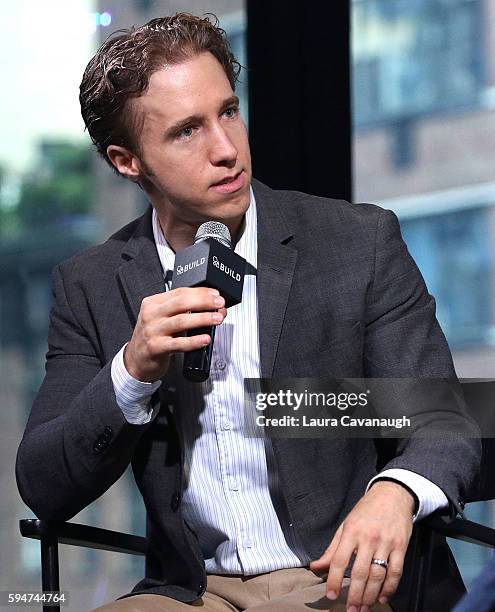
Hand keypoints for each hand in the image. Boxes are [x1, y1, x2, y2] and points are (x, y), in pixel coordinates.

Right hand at [124, 287, 226, 381]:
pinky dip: (194, 341)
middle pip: (181, 303)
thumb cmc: (152, 337)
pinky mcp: (156, 348)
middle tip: (219, 303)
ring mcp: (153, 331)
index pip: (180, 292)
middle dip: (204, 301)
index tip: (215, 294)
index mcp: (153, 303)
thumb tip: (211, 308)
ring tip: (217, 319)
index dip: (200, 292)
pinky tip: (205, 339)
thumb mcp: (161, 319)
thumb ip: (182, 311)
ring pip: (181, 321)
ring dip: (203, 318)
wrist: (136, 360)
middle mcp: (151, 315)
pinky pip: (178, 343)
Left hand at [310, 481, 414, 610]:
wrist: (392, 494)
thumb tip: (315, 567)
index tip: (330, 595)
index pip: (339, 560)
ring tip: (364, 608)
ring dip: (371, 595)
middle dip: (354, 594)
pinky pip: (396, 571)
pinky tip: (383, 598)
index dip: (333, 579)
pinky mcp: (401, 546)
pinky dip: (390, 588)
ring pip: (378, 575)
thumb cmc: (366, 510)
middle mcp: (368, 538)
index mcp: (351, 531)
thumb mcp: (346, 525)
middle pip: (360, 572)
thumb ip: (332, 549)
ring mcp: (386, 542)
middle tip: (350, 610)